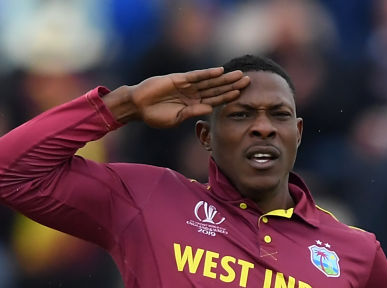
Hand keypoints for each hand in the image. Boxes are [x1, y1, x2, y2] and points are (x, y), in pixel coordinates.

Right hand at [106, 68, 249, 127]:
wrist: (138, 107)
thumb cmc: (155, 116)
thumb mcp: (177, 118)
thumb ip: (193, 113)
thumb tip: (210, 109)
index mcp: (194, 106)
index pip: (215, 101)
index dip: (228, 97)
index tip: (242, 95)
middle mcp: (193, 94)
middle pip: (217, 89)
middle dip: (232, 85)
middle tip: (248, 80)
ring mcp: (187, 86)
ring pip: (210, 81)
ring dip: (224, 78)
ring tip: (239, 74)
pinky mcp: (179, 79)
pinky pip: (196, 75)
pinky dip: (208, 73)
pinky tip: (219, 71)